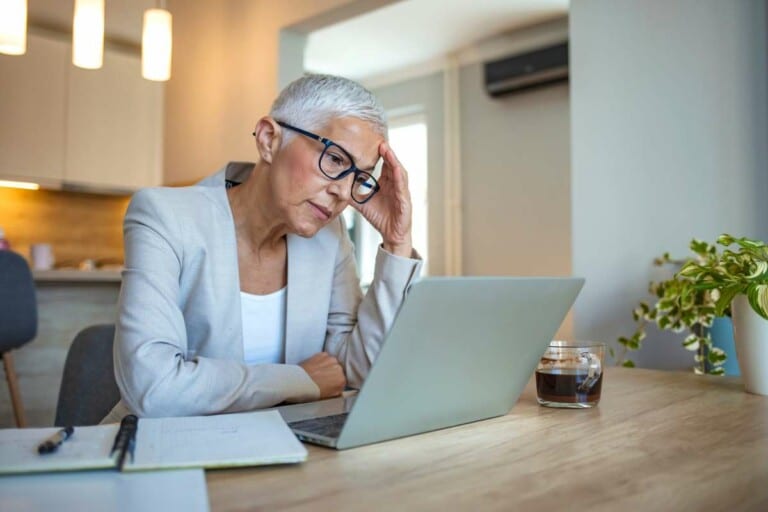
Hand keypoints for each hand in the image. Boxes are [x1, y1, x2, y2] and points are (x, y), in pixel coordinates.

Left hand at [299, 352, 345, 398]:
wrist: (297, 382)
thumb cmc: (310, 390)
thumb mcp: (326, 396)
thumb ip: (336, 391)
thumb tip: (338, 390)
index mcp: (341, 380)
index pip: (342, 381)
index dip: (335, 383)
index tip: (330, 385)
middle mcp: (338, 368)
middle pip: (338, 371)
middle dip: (332, 374)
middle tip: (323, 379)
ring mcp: (330, 359)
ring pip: (332, 363)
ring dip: (327, 367)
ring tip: (318, 373)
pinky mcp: (322, 354)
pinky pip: (325, 357)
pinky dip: (321, 361)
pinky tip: (315, 367)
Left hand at [352, 142, 412, 256]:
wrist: (390, 234)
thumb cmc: (381, 218)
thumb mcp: (362, 204)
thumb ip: (351, 194)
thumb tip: (336, 188)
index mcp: (387, 183)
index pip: (385, 165)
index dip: (380, 154)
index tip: (372, 143)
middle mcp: (396, 184)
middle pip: (392, 164)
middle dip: (387, 152)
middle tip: (380, 141)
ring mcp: (402, 192)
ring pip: (399, 172)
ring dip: (394, 160)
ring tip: (387, 150)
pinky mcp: (405, 201)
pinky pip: (402, 187)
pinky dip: (399, 177)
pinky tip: (395, 169)